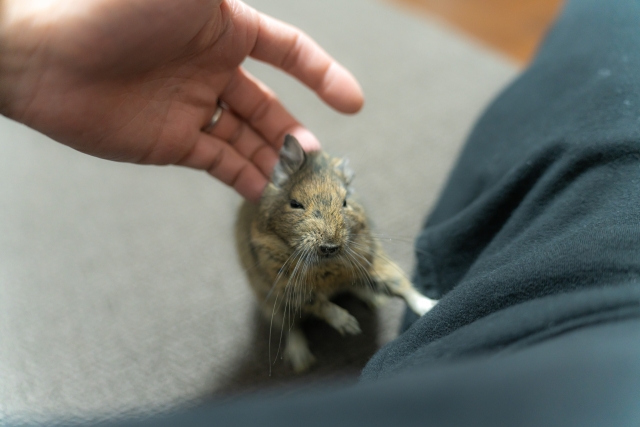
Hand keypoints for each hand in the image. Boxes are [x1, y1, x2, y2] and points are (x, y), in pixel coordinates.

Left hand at [0, 0, 362, 200]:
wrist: (44, 57)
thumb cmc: (113, 12)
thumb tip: (248, 2)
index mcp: (225, 29)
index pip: (289, 52)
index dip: (324, 75)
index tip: (353, 103)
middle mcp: (214, 69)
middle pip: (270, 106)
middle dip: (296, 133)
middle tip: (318, 163)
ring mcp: (194, 107)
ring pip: (248, 139)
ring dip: (275, 161)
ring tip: (300, 187)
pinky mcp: (173, 141)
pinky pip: (220, 162)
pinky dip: (244, 179)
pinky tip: (265, 194)